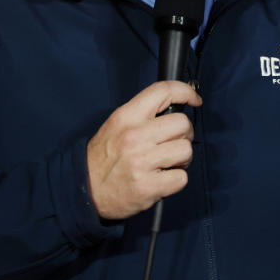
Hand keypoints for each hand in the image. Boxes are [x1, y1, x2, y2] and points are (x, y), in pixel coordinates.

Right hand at [85, 80, 201, 219]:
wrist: (85, 189)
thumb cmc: (103, 157)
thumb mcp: (116, 124)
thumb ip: (143, 114)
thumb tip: (175, 107)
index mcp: (127, 116)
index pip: (163, 91)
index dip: (185, 91)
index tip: (194, 99)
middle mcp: (135, 136)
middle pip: (182, 123)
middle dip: (184, 134)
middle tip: (173, 142)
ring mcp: (142, 162)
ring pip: (186, 150)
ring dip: (181, 158)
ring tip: (166, 162)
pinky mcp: (148, 187)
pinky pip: (181, 178)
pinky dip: (176, 179)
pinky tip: (162, 178)